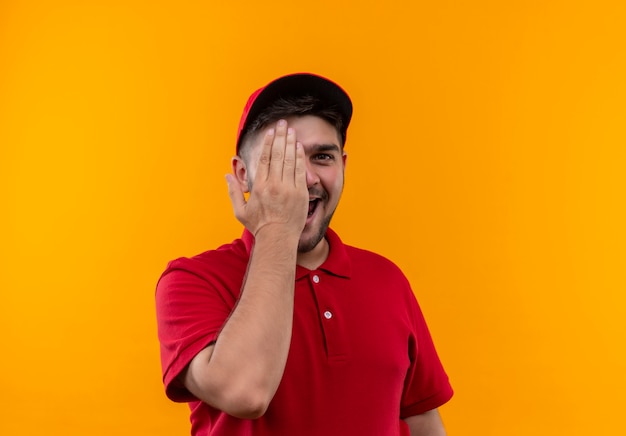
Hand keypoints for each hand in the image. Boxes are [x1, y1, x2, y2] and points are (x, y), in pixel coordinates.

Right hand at [226, 119, 307, 237]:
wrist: (278, 239)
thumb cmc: (259, 226)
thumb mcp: (241, 210)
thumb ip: (234, 191)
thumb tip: (226, 175)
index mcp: (259, 186)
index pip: (264, 159)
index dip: (268, 143)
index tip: (270, 132)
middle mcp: (274, 185)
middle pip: (278, 154)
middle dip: (280, 136)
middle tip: (283, 123)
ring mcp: (289, 188)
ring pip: (290, 159)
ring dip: (291, 143)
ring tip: (291, 130)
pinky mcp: (300, 193)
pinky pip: (300, 171)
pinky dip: (300, 157)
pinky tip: (299, 147)